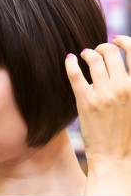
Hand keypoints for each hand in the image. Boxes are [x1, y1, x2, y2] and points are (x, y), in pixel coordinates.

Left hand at [65, 35, 130, 194]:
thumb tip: (120, 67)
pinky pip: (75, 73)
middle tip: (95, 50)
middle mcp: (123, 87)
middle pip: (110, 53)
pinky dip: (71, 63)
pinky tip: (69, 59)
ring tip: (84, 55)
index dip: (124, 41)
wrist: (114, 155)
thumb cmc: (127, 131)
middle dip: (102, 47)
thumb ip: (130, 85)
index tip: (115, 39)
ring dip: (87, 53)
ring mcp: (103, 93)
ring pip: (93, 59)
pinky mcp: (85, 101)